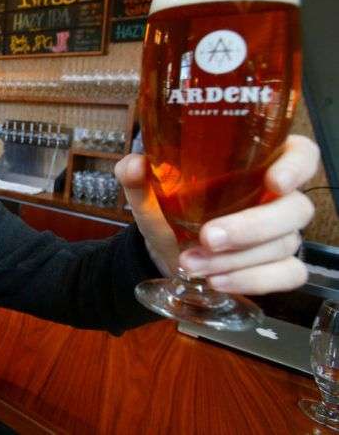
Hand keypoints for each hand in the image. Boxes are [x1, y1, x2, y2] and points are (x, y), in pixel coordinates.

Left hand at [115, 134, 319, 294]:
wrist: (165, 248)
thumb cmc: (170, 209)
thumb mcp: (149, 191)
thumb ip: (137, 173)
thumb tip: (135, 165)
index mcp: (258, 165)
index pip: (301, 155)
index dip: (296, 166)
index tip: (273, 181)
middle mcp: (278, 199)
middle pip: (294, 209)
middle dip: (250, 227)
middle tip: (208, 237)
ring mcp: (282, 235)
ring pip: (283, 246)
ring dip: (236, 259)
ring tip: (191, 263)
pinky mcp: (280, 267)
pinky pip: (286, 276)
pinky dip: (251, 281)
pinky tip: (217, 281)